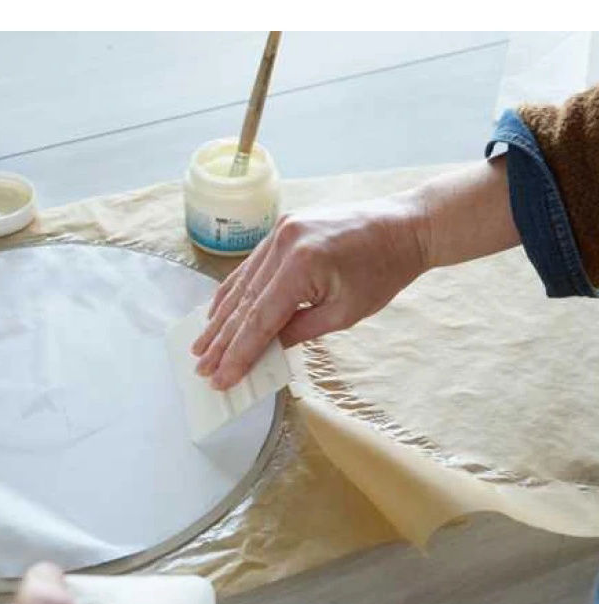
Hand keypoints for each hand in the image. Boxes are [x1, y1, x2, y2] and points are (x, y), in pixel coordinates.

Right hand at [191, 196, 426, 389]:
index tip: (220, 377)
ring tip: (201, 345)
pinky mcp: (281, 228)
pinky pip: (251, 266)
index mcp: (302, 265)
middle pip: (243, 302)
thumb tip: (263, 351)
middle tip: (201, 367)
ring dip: (220, 317)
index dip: (237, 353)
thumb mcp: (344, 313)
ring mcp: (279, 232)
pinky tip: (218, 311)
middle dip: (221, 340)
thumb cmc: (382, 272)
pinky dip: (234, 291)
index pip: (259, 319)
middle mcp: (283, 243)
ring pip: (241, 283)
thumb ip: (299, 332)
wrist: (402, 226)